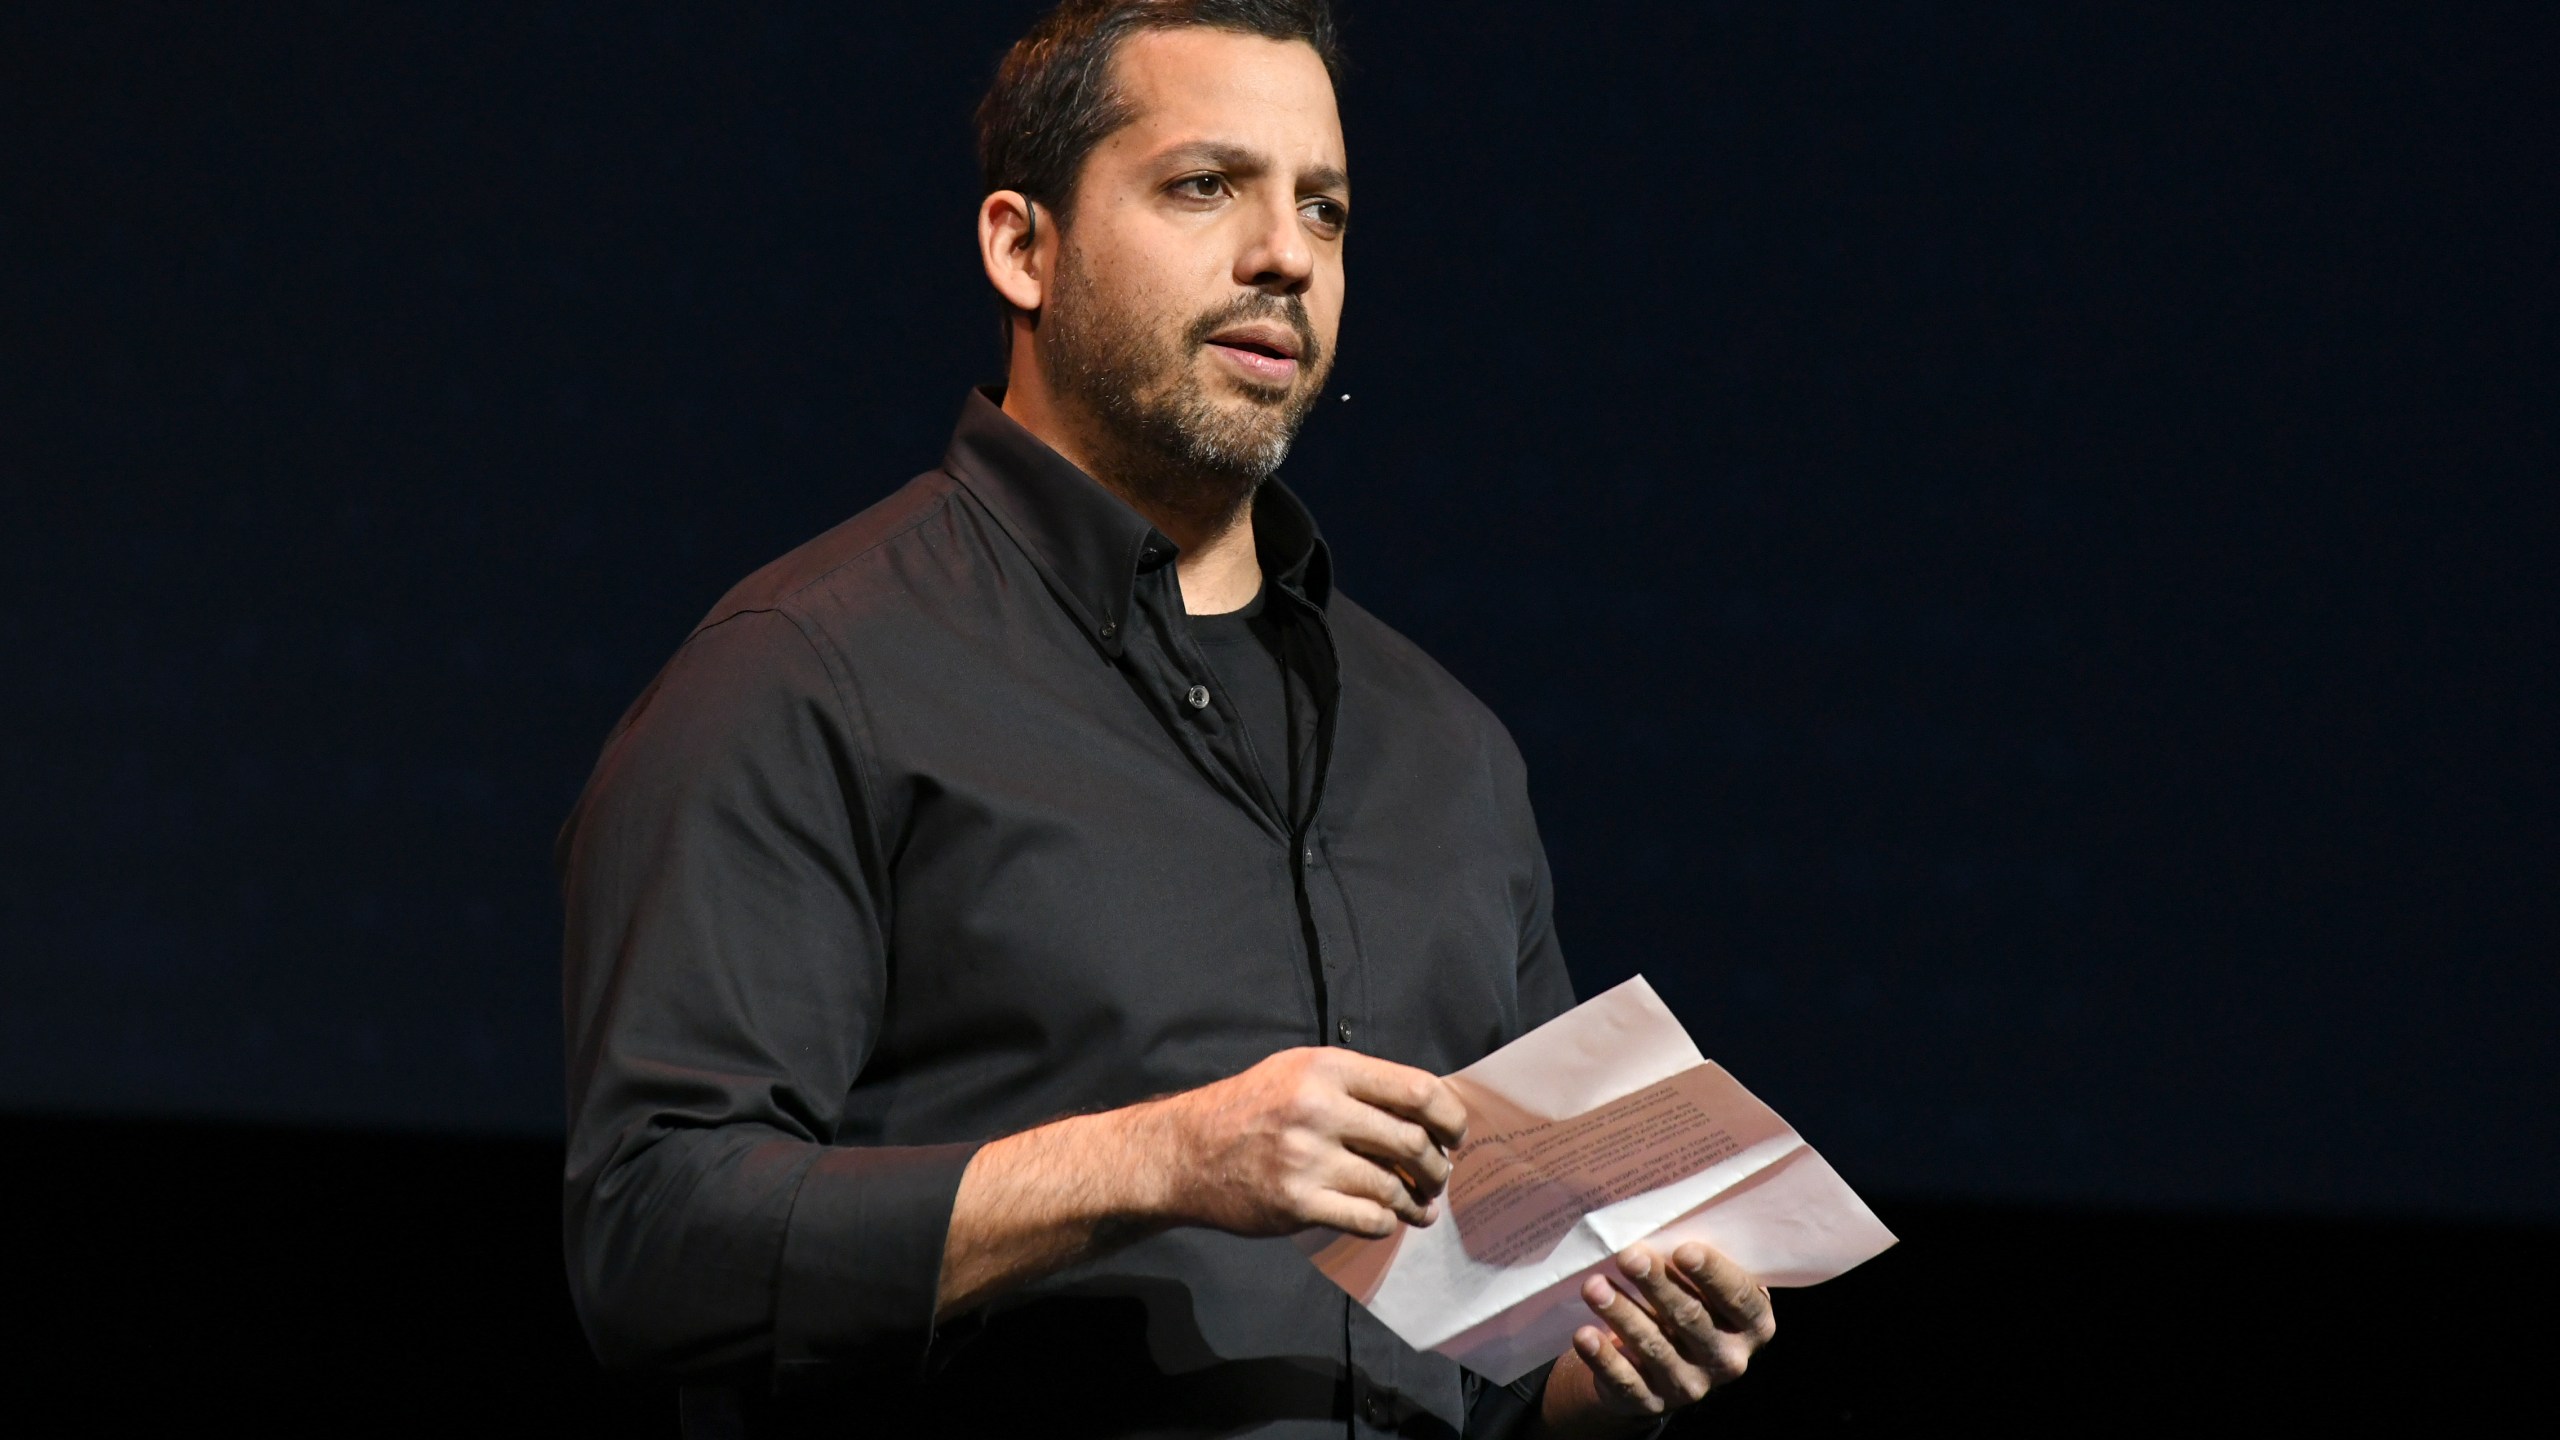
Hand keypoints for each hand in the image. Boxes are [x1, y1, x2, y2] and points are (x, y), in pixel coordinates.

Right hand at [1141, 1046, 1468, 1238]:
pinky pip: (1368, 1219)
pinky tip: (1386, 1218)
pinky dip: (1386, 1222)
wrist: (1187, 1151)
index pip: (1416, 1090)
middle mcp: (1318, 1109)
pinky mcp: (1297, 1203)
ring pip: (1393, 1186)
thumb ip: (1358, 1084)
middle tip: (1440, 1176)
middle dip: (1438, 1166)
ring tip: (1420, 1205)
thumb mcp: (1300, 1072)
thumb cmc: (1251, 1108)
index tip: (1456, 1135)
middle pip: (1412, 1142)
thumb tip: (1428, 1109)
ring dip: (1417, 1201)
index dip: (1450, 1116)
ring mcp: (1307, 1158)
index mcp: (1327, 1069)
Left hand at [1540, 1242, 1775, 1431]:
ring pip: (1654, 1346)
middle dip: (1657, 1285)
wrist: (1660, 1362)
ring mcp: (1691, 1385)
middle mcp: (1728, 1359)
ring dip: (1621, 1313)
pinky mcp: (1651, 1401)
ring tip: (1593, 1286)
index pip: (1738, 1298)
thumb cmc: (1688, 1303)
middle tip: (1628, 1256)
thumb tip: (1661, 1220)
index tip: (1683, 1249)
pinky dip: (1603, 1357)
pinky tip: (1584, 1334)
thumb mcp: (1703, 1286)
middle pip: (1691, 1318)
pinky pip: (1625, 1380)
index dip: (1712, 1274)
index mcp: (1753, 1324)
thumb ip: (1695, 1262)